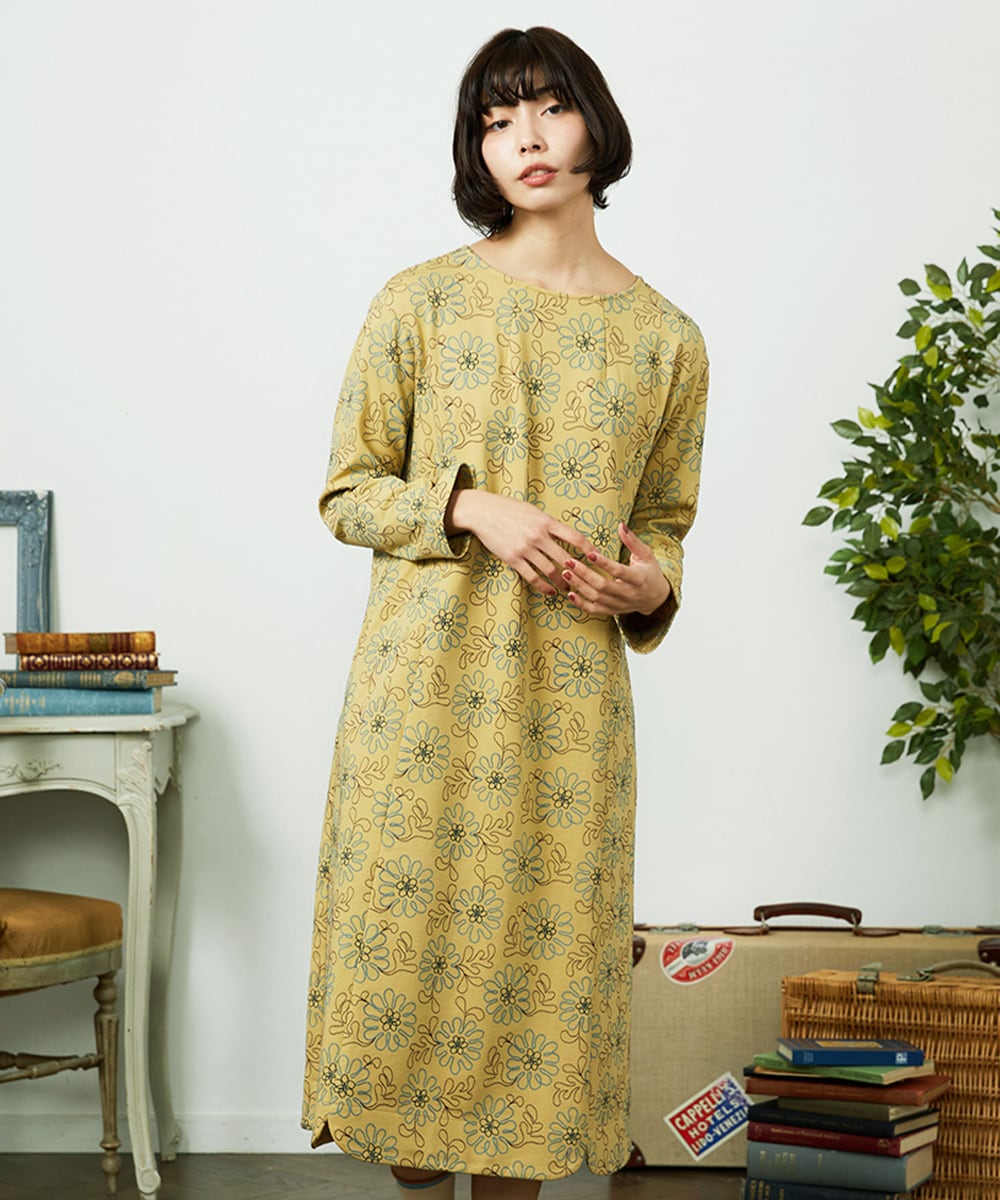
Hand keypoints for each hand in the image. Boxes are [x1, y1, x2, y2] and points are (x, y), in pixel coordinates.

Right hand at [446, 489, 596, 594]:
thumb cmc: (508, 509)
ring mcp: (525, 548)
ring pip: (550, 570)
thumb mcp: (533, 511)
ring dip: (562, 582)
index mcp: (546, 522)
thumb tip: (564, 534)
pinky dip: (543, 586)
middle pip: (565, 558)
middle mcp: (538, 535)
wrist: (482, 511)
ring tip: (568, 589)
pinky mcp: (513, 558)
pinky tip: (549, 591)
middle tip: (585, 581)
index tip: (596, 558)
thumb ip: (548, 523)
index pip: (575, 537)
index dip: (588, 549)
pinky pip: (532, 577)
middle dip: (578, 572)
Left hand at [561, 522, 671, 616]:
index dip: (604, 563)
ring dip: (579, 586)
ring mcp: (619, 604)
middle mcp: (629, 594)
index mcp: (638, 579)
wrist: (655, 598)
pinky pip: (594, 610)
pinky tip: (570, 594)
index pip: (619, 571)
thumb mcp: (646, 554)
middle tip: (569, 562)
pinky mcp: (612, 611)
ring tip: (565, 573)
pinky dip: (581, 604)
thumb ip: (632, 541)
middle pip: (603, 585)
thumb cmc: (650, 572)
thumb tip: (621, 525)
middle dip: (584, 574)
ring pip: (596, 597)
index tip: (589, 553)